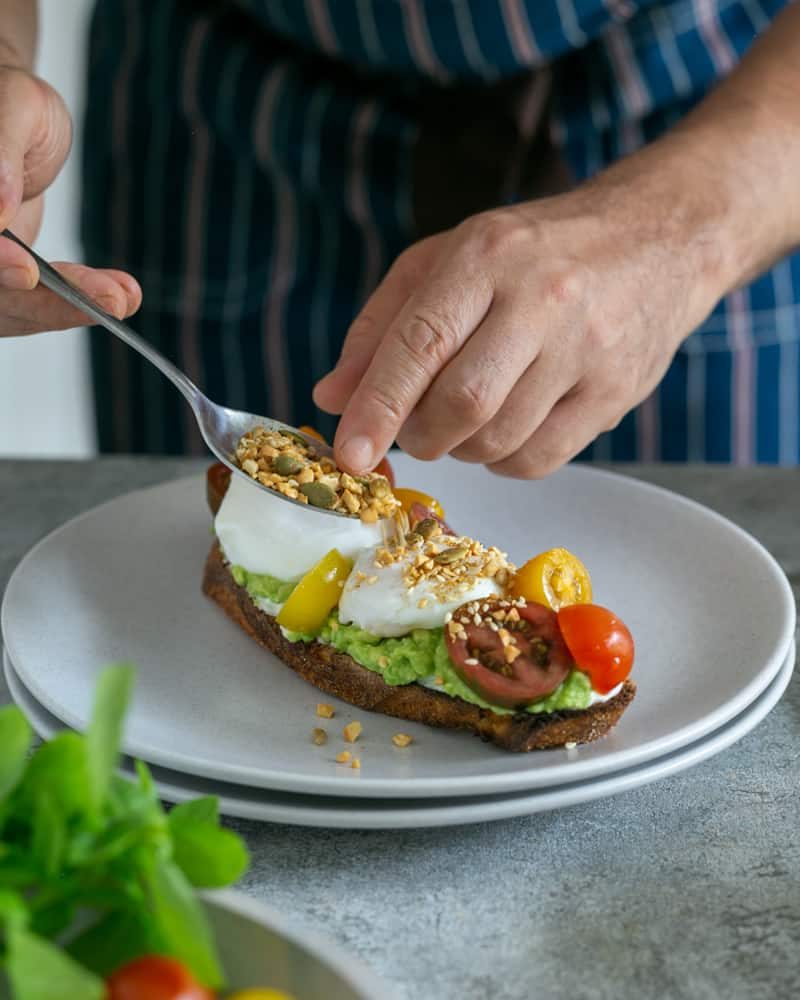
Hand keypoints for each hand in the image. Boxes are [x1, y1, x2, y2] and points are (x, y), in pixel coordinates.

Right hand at [0, 65, 139, 334]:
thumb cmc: (10, 98)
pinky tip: (123, 295)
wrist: (15, 118)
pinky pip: (39, 302)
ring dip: (71, 309)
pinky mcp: (7, 278)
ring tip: (124, 297)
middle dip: (46, 302)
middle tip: (110, 299)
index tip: (27, 269)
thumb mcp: (16, 104)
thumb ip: (0, 153)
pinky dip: (79, 302)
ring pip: (13, 308)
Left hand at [314, 143, 730, 477]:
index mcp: (486, 256)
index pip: (420, 342)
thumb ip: (382, 327)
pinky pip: (538, 460)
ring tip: (468, 416)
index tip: (349, 454)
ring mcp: (586, 350)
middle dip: (422, 433)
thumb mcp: (448, 262)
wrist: (658, 241)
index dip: (378, 406)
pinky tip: (506, 427)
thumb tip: (333, 398)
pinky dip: (503, 460)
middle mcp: (542, 300)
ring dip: (463, 447)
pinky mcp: (616, 393)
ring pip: (498, 439)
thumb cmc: (536, 253)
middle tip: (417, 427)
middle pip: (461, 403)